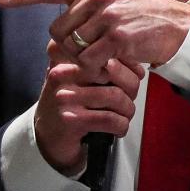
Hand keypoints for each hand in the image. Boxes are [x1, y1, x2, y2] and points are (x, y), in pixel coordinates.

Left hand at [0, 0, 189, 74]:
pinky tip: (110, 63)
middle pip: (58, 30)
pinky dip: (94, 69)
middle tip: (92, 49)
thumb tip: (58, 28)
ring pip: (72, 47)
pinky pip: (88, 61)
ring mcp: (107, 16)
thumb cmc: (143, 16)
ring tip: (106, 55)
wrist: (177, 25)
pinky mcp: (117, 38)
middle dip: (69, 45)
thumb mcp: (114, 0)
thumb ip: (86, 7)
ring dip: (84, 59)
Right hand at [33, 40, 145, 174]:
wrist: (48, 138)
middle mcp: (62, 73)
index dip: (128, 67)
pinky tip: (118, 129)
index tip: (130, 80)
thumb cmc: (75, 106)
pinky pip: (110, 119)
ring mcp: (64, 97)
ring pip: (116, 96)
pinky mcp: (69, 120)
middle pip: (114, 71)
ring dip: (128, 110)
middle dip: (131, 90)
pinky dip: (122, 126)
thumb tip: (140, 70)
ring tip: (123, 116)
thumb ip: (111, 68)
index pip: (108, 52)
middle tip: (127, 102)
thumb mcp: (88, 81)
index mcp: (67, 58)